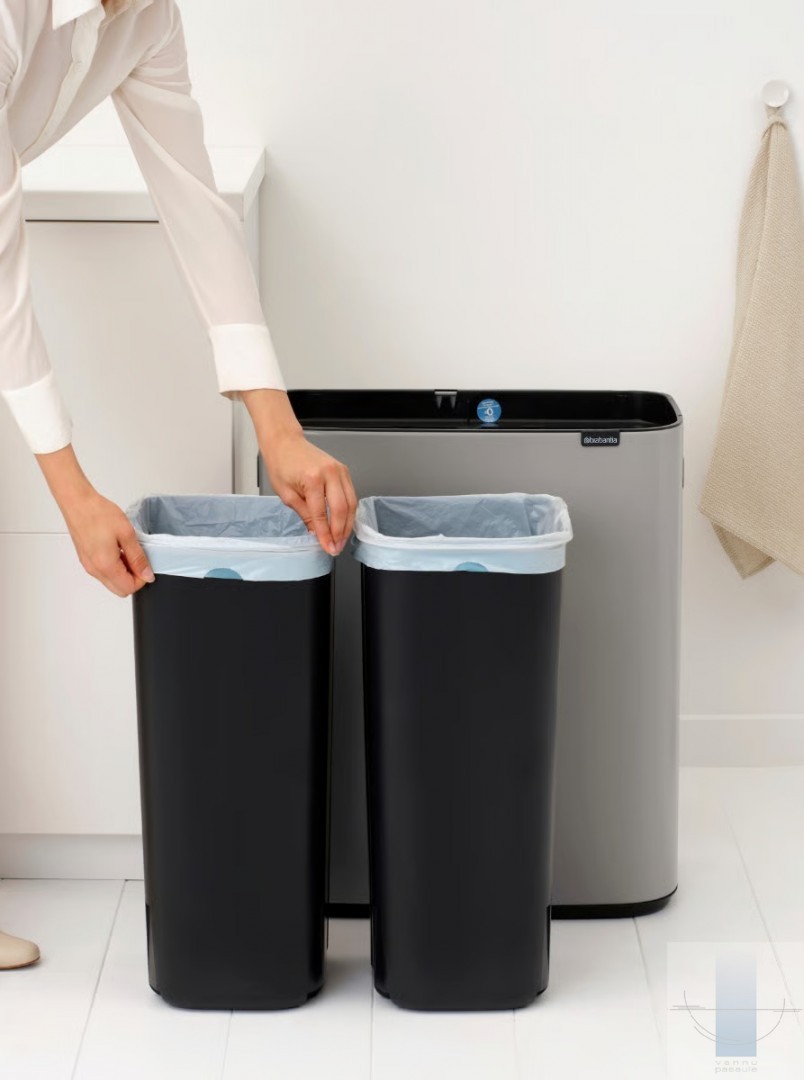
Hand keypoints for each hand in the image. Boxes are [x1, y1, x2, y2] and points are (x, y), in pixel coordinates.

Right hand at [62, 488, 154, 596]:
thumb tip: (147, 575)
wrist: (77, 502)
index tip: (144, 563)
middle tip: (137, 558)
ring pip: (111, 581)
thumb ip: (138, 558)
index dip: (141, 578)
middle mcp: (94, 570)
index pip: (129, 588)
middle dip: (133, 578)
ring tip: (126, 549)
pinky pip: (103, 572)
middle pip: (119, 589)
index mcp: (105, 566)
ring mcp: (88, 565)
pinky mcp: (86, 559)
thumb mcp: (126, 534)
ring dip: (123, 572)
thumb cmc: (99, 513)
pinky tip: (117, 548)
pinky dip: (114, 566)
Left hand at [262, 429, 357, 554]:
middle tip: (337, 547)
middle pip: (342, 510)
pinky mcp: (344, 471)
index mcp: (312, 479)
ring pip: (351, 503)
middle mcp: (330, 473)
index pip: (322, 514)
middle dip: (340, 532)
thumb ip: (304, 515)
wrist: (285, 442)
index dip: (326, 535)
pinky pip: (351, 495)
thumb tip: (316, 533)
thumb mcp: (286, 494)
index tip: (328, 548)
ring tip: (341, 538)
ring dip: (348, 524)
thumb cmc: (282, 464)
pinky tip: (344, 522)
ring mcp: (340, 470)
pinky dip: (349, 511)